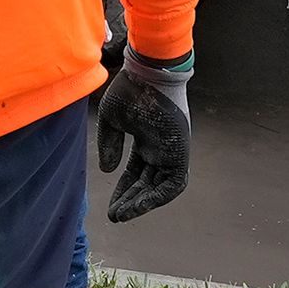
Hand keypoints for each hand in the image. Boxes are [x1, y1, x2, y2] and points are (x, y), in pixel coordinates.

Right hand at [92, 49, 193, 222]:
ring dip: (143, 203)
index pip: (136, 173)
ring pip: (161, 187)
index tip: (111, 205)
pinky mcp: (181, 152)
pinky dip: (158, 197)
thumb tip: (108, 171)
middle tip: (114, 216)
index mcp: (147, 140)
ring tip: (123, 214)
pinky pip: (174, 183)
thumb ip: (109, 144)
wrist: (148, 72)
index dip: (124, 189)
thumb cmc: (130, 89)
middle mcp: (161, 149)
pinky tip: (139, 205)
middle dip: (131, 201)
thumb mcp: (111, 119)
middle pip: (148, 183)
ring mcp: (172, 151)